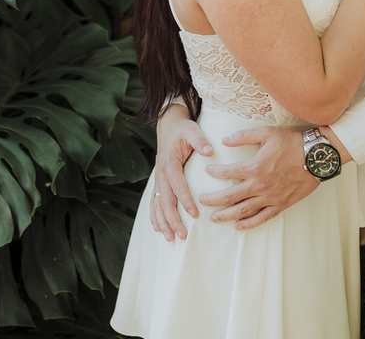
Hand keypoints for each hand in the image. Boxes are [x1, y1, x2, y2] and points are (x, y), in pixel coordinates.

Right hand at [150, 104, 213, 240]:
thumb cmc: (182, 129)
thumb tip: (210, 151)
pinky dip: (154, 216)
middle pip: (165, 201)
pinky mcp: (159, 181)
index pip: (178, 186)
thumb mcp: (192, 130)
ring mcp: (158, 179)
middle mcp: (161, 174)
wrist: (168, 125)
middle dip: (172, 220)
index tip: (194, 214)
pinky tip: (157, 228)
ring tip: (170, 238)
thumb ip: (200, 141)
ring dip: (162, 222)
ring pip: (157, 205)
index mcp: (170, 163)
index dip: (185, 201)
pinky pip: (154, 201)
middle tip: (182, 235)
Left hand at [199, 126, 318, 229]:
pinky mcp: (280, 204)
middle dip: (213, 200)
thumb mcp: (266, 133)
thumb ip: (243, 136)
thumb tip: (225, 140)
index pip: (228, 172)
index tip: (207, 171)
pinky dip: (249, 224)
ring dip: (226, 215)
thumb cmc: (292, 144)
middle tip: (201, 200)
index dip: (215, 172)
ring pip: (243, 210)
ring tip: (213, 218)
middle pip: (231, 196)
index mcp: (255, 167)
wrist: (316, 158)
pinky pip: (262, 218)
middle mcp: (260, 185)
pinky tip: (238, 226)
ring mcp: (270, 197)